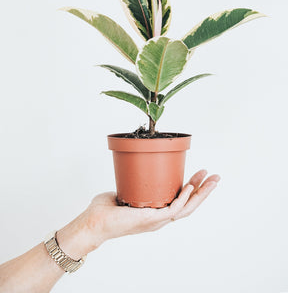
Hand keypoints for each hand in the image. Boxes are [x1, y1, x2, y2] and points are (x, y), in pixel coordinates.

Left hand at [57, 170, 219, 258]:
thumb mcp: (126, 192)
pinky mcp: (150, 220)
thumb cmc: (104, 211)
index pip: (180, 202)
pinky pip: (173, 210)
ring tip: (211, 179)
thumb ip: (136, 185)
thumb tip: (139, 173)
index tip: (199, 175)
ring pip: (186, 208)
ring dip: (200, 193)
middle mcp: (159, 218)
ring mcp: (156, 221)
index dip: (193, 189)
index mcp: (155, 212)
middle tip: (215, 177)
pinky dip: (183, 197)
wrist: (92, 222)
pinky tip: (189, 186)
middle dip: (204, 191)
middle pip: (189, 206)